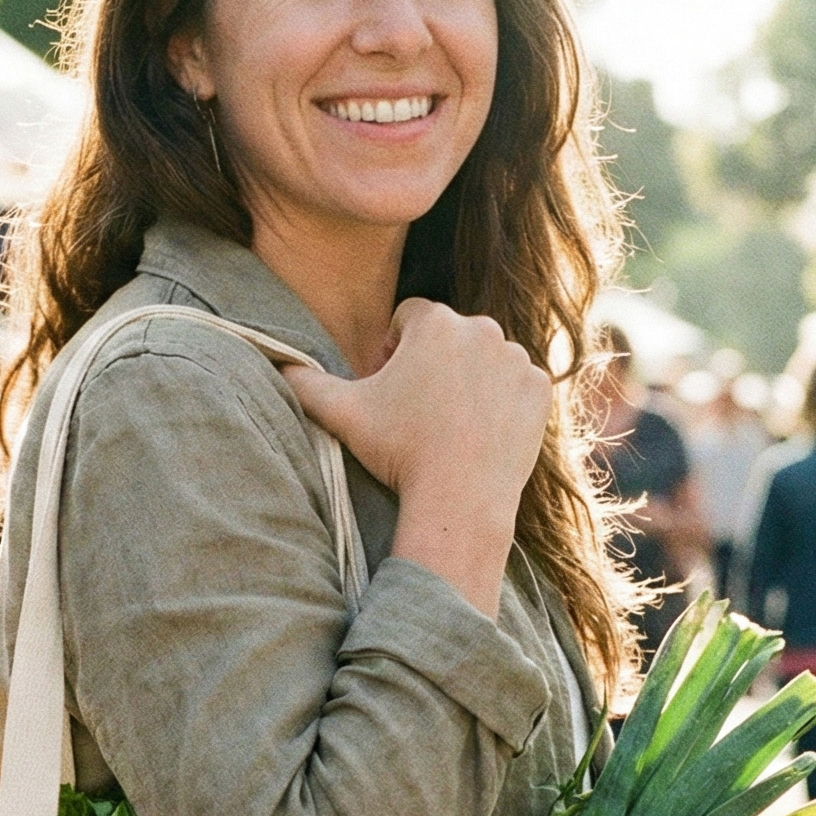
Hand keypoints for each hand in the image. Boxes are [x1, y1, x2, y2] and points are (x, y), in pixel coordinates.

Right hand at [283, 299, 549, 615]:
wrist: (460, 497)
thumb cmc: (399, 451)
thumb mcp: (341, 414)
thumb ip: (303, 382)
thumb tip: (275, 364)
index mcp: (434, 322)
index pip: (409, 318)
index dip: (394, 351)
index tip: (391, 386)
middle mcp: (482, 328)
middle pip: (450, 336)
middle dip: (433, 362)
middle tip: (418, 409)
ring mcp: (517, 358)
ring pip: (485, 358)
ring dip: (468, 379)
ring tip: (449, 422)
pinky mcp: (540, 389)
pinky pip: (515, 385)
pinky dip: (501, 402)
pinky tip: (481, 431)